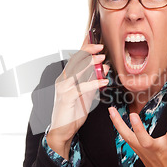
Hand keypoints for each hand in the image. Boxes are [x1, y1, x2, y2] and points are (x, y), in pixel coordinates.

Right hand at [48, 36, 109, 158]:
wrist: (62, 130)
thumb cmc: (73, 112)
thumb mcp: (86, 94)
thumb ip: (93, 80)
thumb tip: (104, 67)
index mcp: (66, 77)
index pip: (76, 57)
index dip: (84, 46)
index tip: (93, 36)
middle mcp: (63, 80)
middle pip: (75, 60)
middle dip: (88, 52)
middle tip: (100, 47)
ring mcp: (63, 88)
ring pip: (76, 71)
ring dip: (90, 64)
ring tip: (102, 59)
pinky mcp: (66, 98)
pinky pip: (81, 87)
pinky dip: (93, 83)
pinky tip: (103, 80)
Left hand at [109, 103, 166, 166]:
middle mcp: (157, 149)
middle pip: (146, 140)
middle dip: (140, 130)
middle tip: (133, 116)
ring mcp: (145, 151)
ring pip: (130, 138)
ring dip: (119, 125)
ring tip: (111, 110)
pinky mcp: (138, 151)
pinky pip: (126, 138)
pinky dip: (118, 127)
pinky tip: (112, 115)